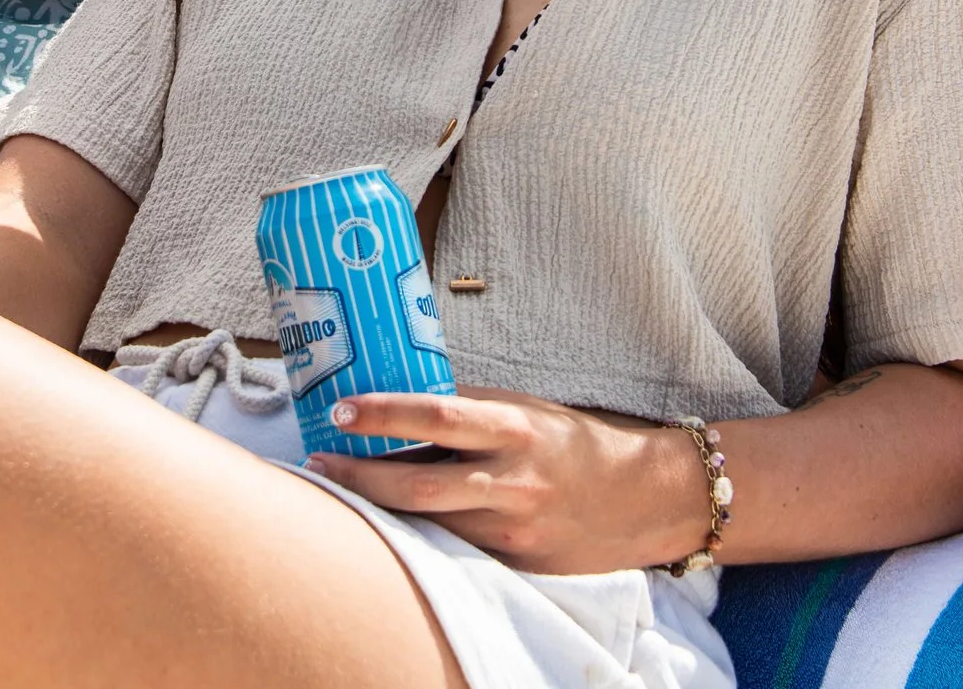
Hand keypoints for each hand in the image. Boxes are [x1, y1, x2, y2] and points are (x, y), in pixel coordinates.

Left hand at [303, 388, 708, 574]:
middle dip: (358, 477)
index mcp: (514, 428)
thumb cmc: (576, 445)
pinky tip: (394, 524)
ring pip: (428, 524)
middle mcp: (511, 481)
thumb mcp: (527, 411)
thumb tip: (405, 399)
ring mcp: (512, 529)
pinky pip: (455, 549)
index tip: (339, 411)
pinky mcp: (515, 563)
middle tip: (318, 461)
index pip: (435, 415)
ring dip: (379, 509)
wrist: (644, 500)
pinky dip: (422, 535)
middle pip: (417, 486)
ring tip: (342, 487)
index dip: (382, 414)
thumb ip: (471, 409)